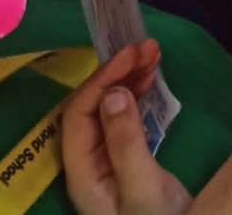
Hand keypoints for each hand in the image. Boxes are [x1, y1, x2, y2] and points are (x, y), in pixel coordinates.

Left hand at [62, 41, 190, 214]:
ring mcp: (105, 160)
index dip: (102, 78)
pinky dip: (135, 93)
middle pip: (91, 107)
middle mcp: (87, 162)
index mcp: (82, 171)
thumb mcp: (142, 185)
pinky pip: (122, 116)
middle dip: (116, 72)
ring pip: (106, 108)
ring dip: (127, 78)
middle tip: (148, 46)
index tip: (132, 53)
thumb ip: (125, 141)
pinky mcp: (124, 158)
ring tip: (153, 54)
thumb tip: (112, 93)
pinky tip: (150, 80)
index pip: (79, 113)